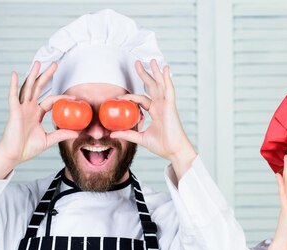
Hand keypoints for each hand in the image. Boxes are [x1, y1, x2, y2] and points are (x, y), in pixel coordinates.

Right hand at [0, 62, 79, 178]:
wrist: (14, 156)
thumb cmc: (27, 148)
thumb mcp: (48, 140)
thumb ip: (61, 134)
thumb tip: (77, 133)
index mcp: (36, 114)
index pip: (50, 101)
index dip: (61, 97)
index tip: (74, 97)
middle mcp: (29, 108)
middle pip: (39, 88)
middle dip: (46, 76)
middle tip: (54, 64)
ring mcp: (21, 109)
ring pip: (28, 88)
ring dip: (32, 75)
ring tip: (38, 63)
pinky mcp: (14, 112)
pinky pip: (13, 97)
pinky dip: (13, 85)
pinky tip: (14, 74)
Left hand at [109, 60, 196, 179]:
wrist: (174, 151)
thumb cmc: (162, 146)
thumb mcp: (141, 138)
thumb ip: (128, 134)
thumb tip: (112, 134)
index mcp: (155, 112)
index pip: (141, 99)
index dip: (130, 96)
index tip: (118, 97)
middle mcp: (161, 106)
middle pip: (151, 86)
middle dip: (144, 74)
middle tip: (137, 63)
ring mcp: (166, 105)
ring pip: (159, 85)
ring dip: (155, 72)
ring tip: (151, 60)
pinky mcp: (170, 107)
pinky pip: (169, 90)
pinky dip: (167, 79)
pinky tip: (165, 69)